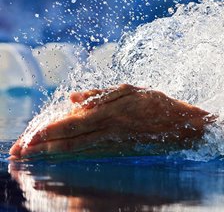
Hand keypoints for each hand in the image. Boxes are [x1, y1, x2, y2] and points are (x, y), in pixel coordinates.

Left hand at [9, 84, 214, 159]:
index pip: (73, 123)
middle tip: (19, 151)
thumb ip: (101, 94)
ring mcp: (113, 144)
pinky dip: (70, 155)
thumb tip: (73, 98)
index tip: (29, 137)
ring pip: (76, 150)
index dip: (49, 131)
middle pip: (70, 141)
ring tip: (31, 156)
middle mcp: (110, 131)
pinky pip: (88, 153)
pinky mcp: (118, 151)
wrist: (182, 128)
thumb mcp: (131, 90)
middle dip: (42, 146)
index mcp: (112, 112)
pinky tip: (58, 156)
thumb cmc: (159, 104)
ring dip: (51, 153)